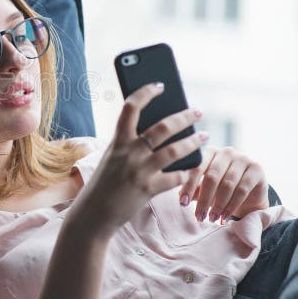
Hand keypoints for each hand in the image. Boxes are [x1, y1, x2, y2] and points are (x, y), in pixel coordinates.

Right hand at [68, 82, 209, 240]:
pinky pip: (176, 177)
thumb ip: (129, 144)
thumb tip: (160, 130)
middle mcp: (129, 152)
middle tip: (197, 113)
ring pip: (175, 150)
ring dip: (193, 142)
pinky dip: (187, 173)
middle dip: (184, 117)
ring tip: (204, 137)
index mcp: (117, 141)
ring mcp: (139, 171)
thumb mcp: (111, 157)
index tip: (160, 85)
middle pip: (163, 127)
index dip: (146, 92)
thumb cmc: (104, 183)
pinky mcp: (148, 189)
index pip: (131, 107)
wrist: (93, 213)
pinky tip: (194, 169)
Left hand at [179, 145, 269, 223]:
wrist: (249, 196)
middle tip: (199, 216)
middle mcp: (226, 152)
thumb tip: (181, 196)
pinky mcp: (256, 170)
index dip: (189, 186)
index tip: (182, 203)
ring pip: (227, 184)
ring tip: (211, 218)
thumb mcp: (204, 189)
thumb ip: (194, 189)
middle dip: (204, 199)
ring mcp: (243, 159)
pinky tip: (224, 216)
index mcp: (210, 152)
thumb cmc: (220, 190)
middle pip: (212, 177)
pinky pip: (242, 190)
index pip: (197, 167)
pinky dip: (231, 205)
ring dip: (218, 205)